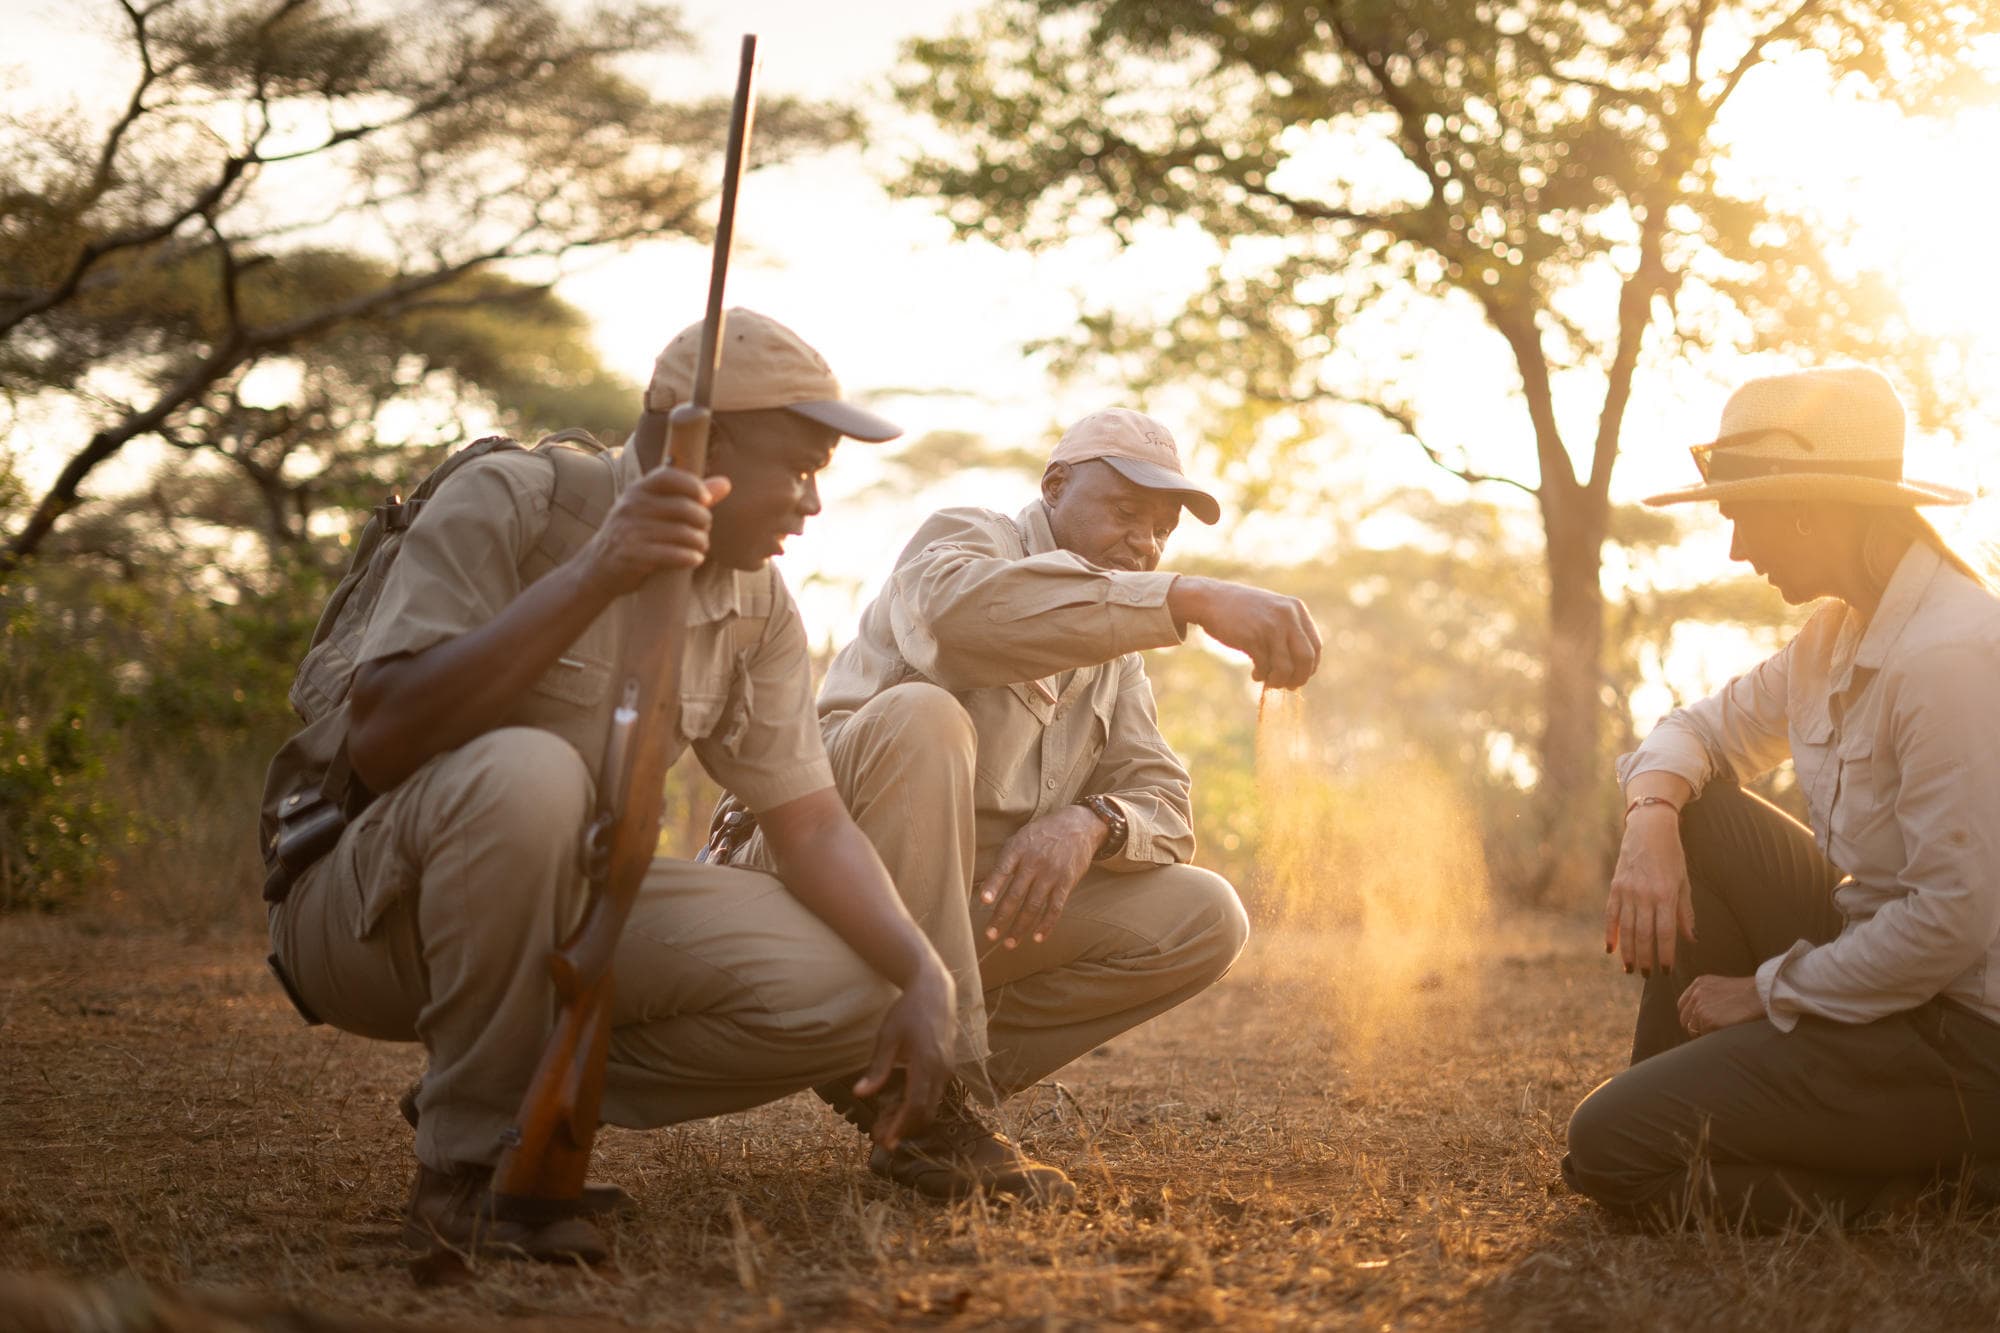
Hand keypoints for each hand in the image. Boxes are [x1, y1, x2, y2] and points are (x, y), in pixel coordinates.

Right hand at [578, 467, 729, 596]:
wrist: (597, 568)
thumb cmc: (634, 536)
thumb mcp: (655, 511)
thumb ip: (690, 497)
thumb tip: (725, 484)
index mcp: (638, 490)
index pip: (668, 476)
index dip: (693, 485)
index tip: (706, 499)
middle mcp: (632, 506)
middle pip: (683, 507)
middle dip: (702, 521)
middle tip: (704, 531)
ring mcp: (630, 531)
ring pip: (682, 533)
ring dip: (699, 542)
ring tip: (700, 547)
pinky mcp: (632, 554)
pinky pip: (672, 554)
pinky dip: (689, 557)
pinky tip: (693, 559)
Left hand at [852, 955, 955, 1148]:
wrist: (935, 991)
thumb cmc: (908, 1011)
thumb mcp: (888, 1036)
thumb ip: (877, 1068)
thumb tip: (860, 1094)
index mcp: (926, 1063)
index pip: (916, 1105)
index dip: (901, 1127)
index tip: (886, 1142)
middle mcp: (942, 1070)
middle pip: (926, 1112)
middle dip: (904, 1129)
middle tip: (881, 1140)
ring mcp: (947, 1069)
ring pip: (931, 1106)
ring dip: (911, 1120)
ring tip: (885, 1127)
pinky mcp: (947, 1068)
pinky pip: (934, 1095)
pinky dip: (918, 1107)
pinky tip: (899, 1108)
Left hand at [978, 806, 1103, 947]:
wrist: (1079, 825)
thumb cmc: (1043, 834)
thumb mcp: (1021, 836)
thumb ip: (1006, 858)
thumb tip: (986, 886)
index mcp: (1018, 848)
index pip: (1002, 869)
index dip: (993, 885)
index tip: (984, 901)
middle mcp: (1034, 861)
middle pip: (1015, 894)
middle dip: (1001, 917)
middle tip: (990, 935)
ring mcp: (1051, 873)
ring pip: (1033, 906)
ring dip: (1020, 927)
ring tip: (1009, 943)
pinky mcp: (1067, 882)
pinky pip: (1055, 908)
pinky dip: (1046, 925)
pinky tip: (1037, 938)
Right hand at [1169, 577, 1321, 688]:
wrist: (1210, 600)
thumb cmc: (1242, 611)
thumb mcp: (1273, 612)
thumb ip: (1290, 631)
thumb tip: (1303, 667)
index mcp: (1296, 609)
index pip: (1315, 646)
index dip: (1311, 667)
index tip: (1300, 675)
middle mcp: (1287, 616)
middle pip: (1306, 658)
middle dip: (1298, 677)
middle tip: (1288, 685)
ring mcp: (1270, 626)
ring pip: (1285, 667)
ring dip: (1277, 680)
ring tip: (1267, 679)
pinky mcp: (1252, 637)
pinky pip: (1265, 666)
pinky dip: (1262, 675)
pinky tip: (1255, 673)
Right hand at [1603, 804, 1694, 975]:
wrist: (1648, 829)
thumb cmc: (1671, 856)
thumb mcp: (1683, 882)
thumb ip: (1685, 912)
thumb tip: (1690, 939)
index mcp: (1665, 895)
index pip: (1666, 933)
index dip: (1666, 954)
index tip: (1667, 971)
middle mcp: (1644, 895)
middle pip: (1643, 935)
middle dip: (1645, 958)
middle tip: (1646, 976)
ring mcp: (1627, 891)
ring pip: (1626, 929)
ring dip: (1627, 951)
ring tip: (1629, 969)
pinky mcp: (1615, 887)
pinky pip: (1611, 915)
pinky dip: (1610, 933)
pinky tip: (1610, 949)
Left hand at [1679, 974, 1763, 1036]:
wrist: (1763, 995)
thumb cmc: (1750, 994)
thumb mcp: (1723, 986)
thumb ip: (1708, 996)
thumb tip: (1698, 1015)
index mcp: (1699, 983)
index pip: (1683, 1006)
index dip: (1691, 1017)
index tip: (1700, 1024)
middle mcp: (1696, 994)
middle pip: (1684, 1019)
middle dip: (1695, 1028)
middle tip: (1711, 1032)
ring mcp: (1700, 1007)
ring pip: (1693, 1029)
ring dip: (1704, 1034)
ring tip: (1722, 1031)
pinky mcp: (1708, 1021)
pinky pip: (1704, 1036)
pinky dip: (1713, 1037)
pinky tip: (1726, 1032)